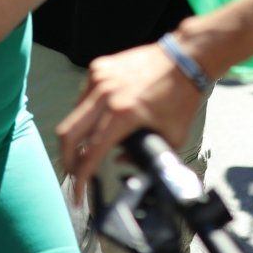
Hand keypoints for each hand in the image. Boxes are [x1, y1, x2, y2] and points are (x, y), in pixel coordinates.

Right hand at [58, 39, 206, 199]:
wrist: (185, 58)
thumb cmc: (181, 96)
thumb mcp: (173, 137)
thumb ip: (147, 156)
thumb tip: (120, 161)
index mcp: (124, 114)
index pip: (91, 152)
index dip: (81, 177)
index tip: (77, 193)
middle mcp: (106, 95)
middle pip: (68, 134)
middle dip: (67, 159)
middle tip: (72, 173)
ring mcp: (100, 78)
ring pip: (73, 115)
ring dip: (76, 136)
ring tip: (86, 148)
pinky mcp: (99, 68)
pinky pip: (83, 96)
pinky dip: (86, 112)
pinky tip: (99, 119)